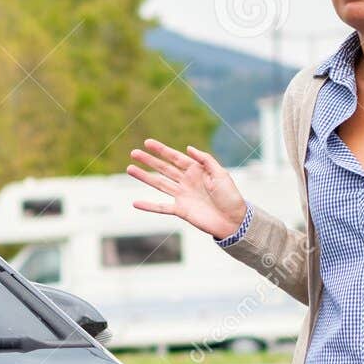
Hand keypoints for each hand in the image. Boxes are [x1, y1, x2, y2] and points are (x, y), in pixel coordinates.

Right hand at [126, 140, 246, 239]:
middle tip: (133, 152)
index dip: (161, 150)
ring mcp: (182, 196)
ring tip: (130, 169)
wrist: (234, 221)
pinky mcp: (180, 210)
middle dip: (148, 160)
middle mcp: (186, 181)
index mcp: (196, 171)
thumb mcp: (221, 174)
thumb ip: (205, 160)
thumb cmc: (231, 197)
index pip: (175, 157)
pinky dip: (148, 206)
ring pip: (159, 184)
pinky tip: (136, 203)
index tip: (148, 142)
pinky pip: (161, 207)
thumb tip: (188, 148)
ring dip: (144, 177)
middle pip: (163, 168)